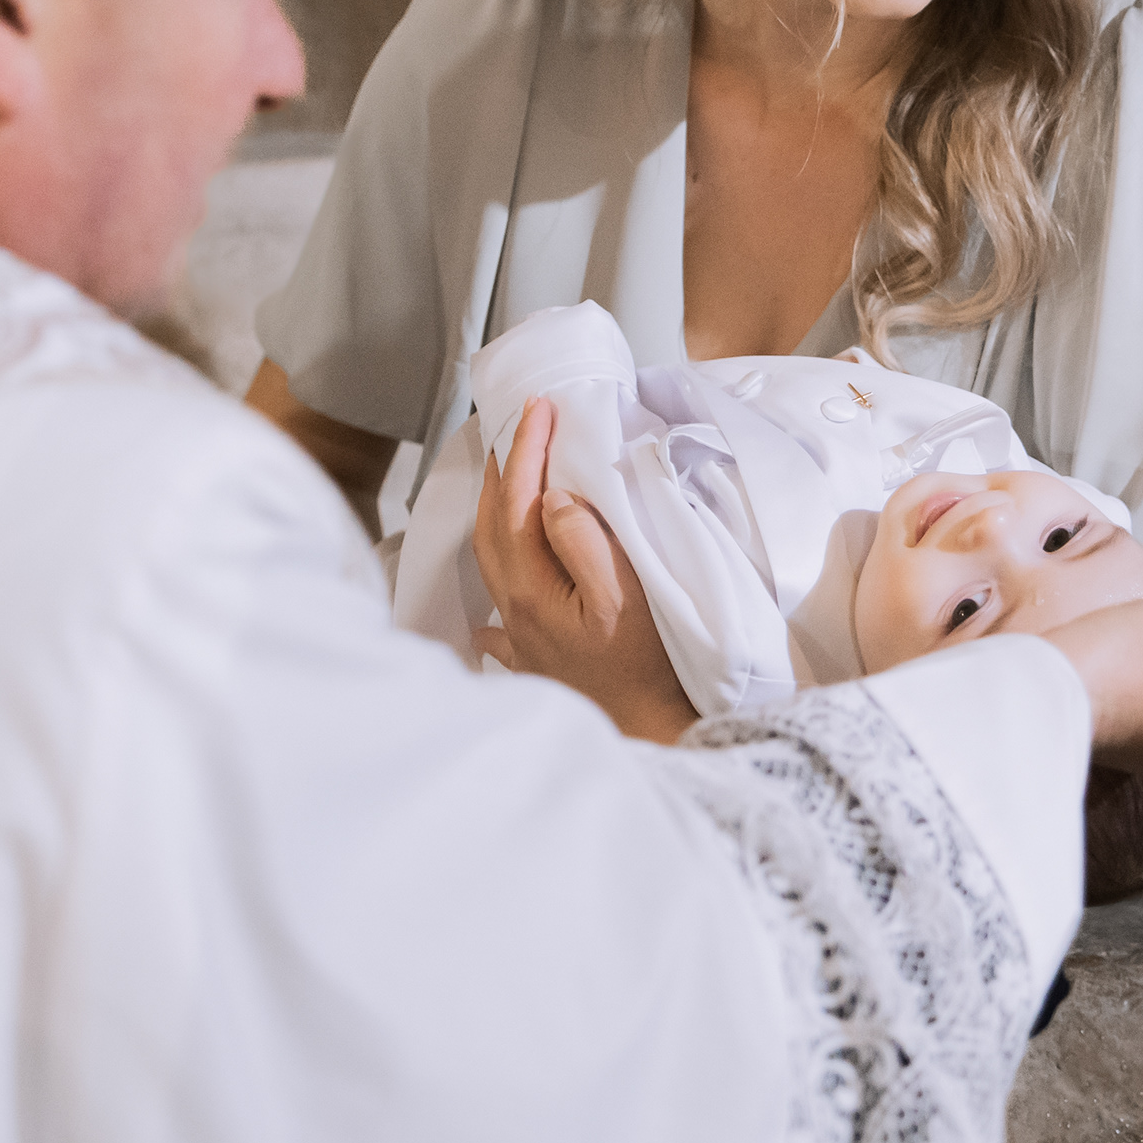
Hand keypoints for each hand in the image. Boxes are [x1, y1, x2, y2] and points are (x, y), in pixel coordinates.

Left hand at [472, 396, 698, 743]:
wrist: (649, 733)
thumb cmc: (645, 667)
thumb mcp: (623, 596)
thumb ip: (583, 542)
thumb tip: (550, 499)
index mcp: (532, 588)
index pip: (518, 501)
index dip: (526, 450)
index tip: (538, 410)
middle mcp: (514, 609)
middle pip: (494, 525)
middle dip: (502, 470)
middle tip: (518, 427)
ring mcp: (521, 635)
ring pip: (494, 558)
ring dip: (500, 511)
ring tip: (510, 477)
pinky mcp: (536, 656)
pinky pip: (501, 610)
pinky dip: (501, 583)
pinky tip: (494, 598)